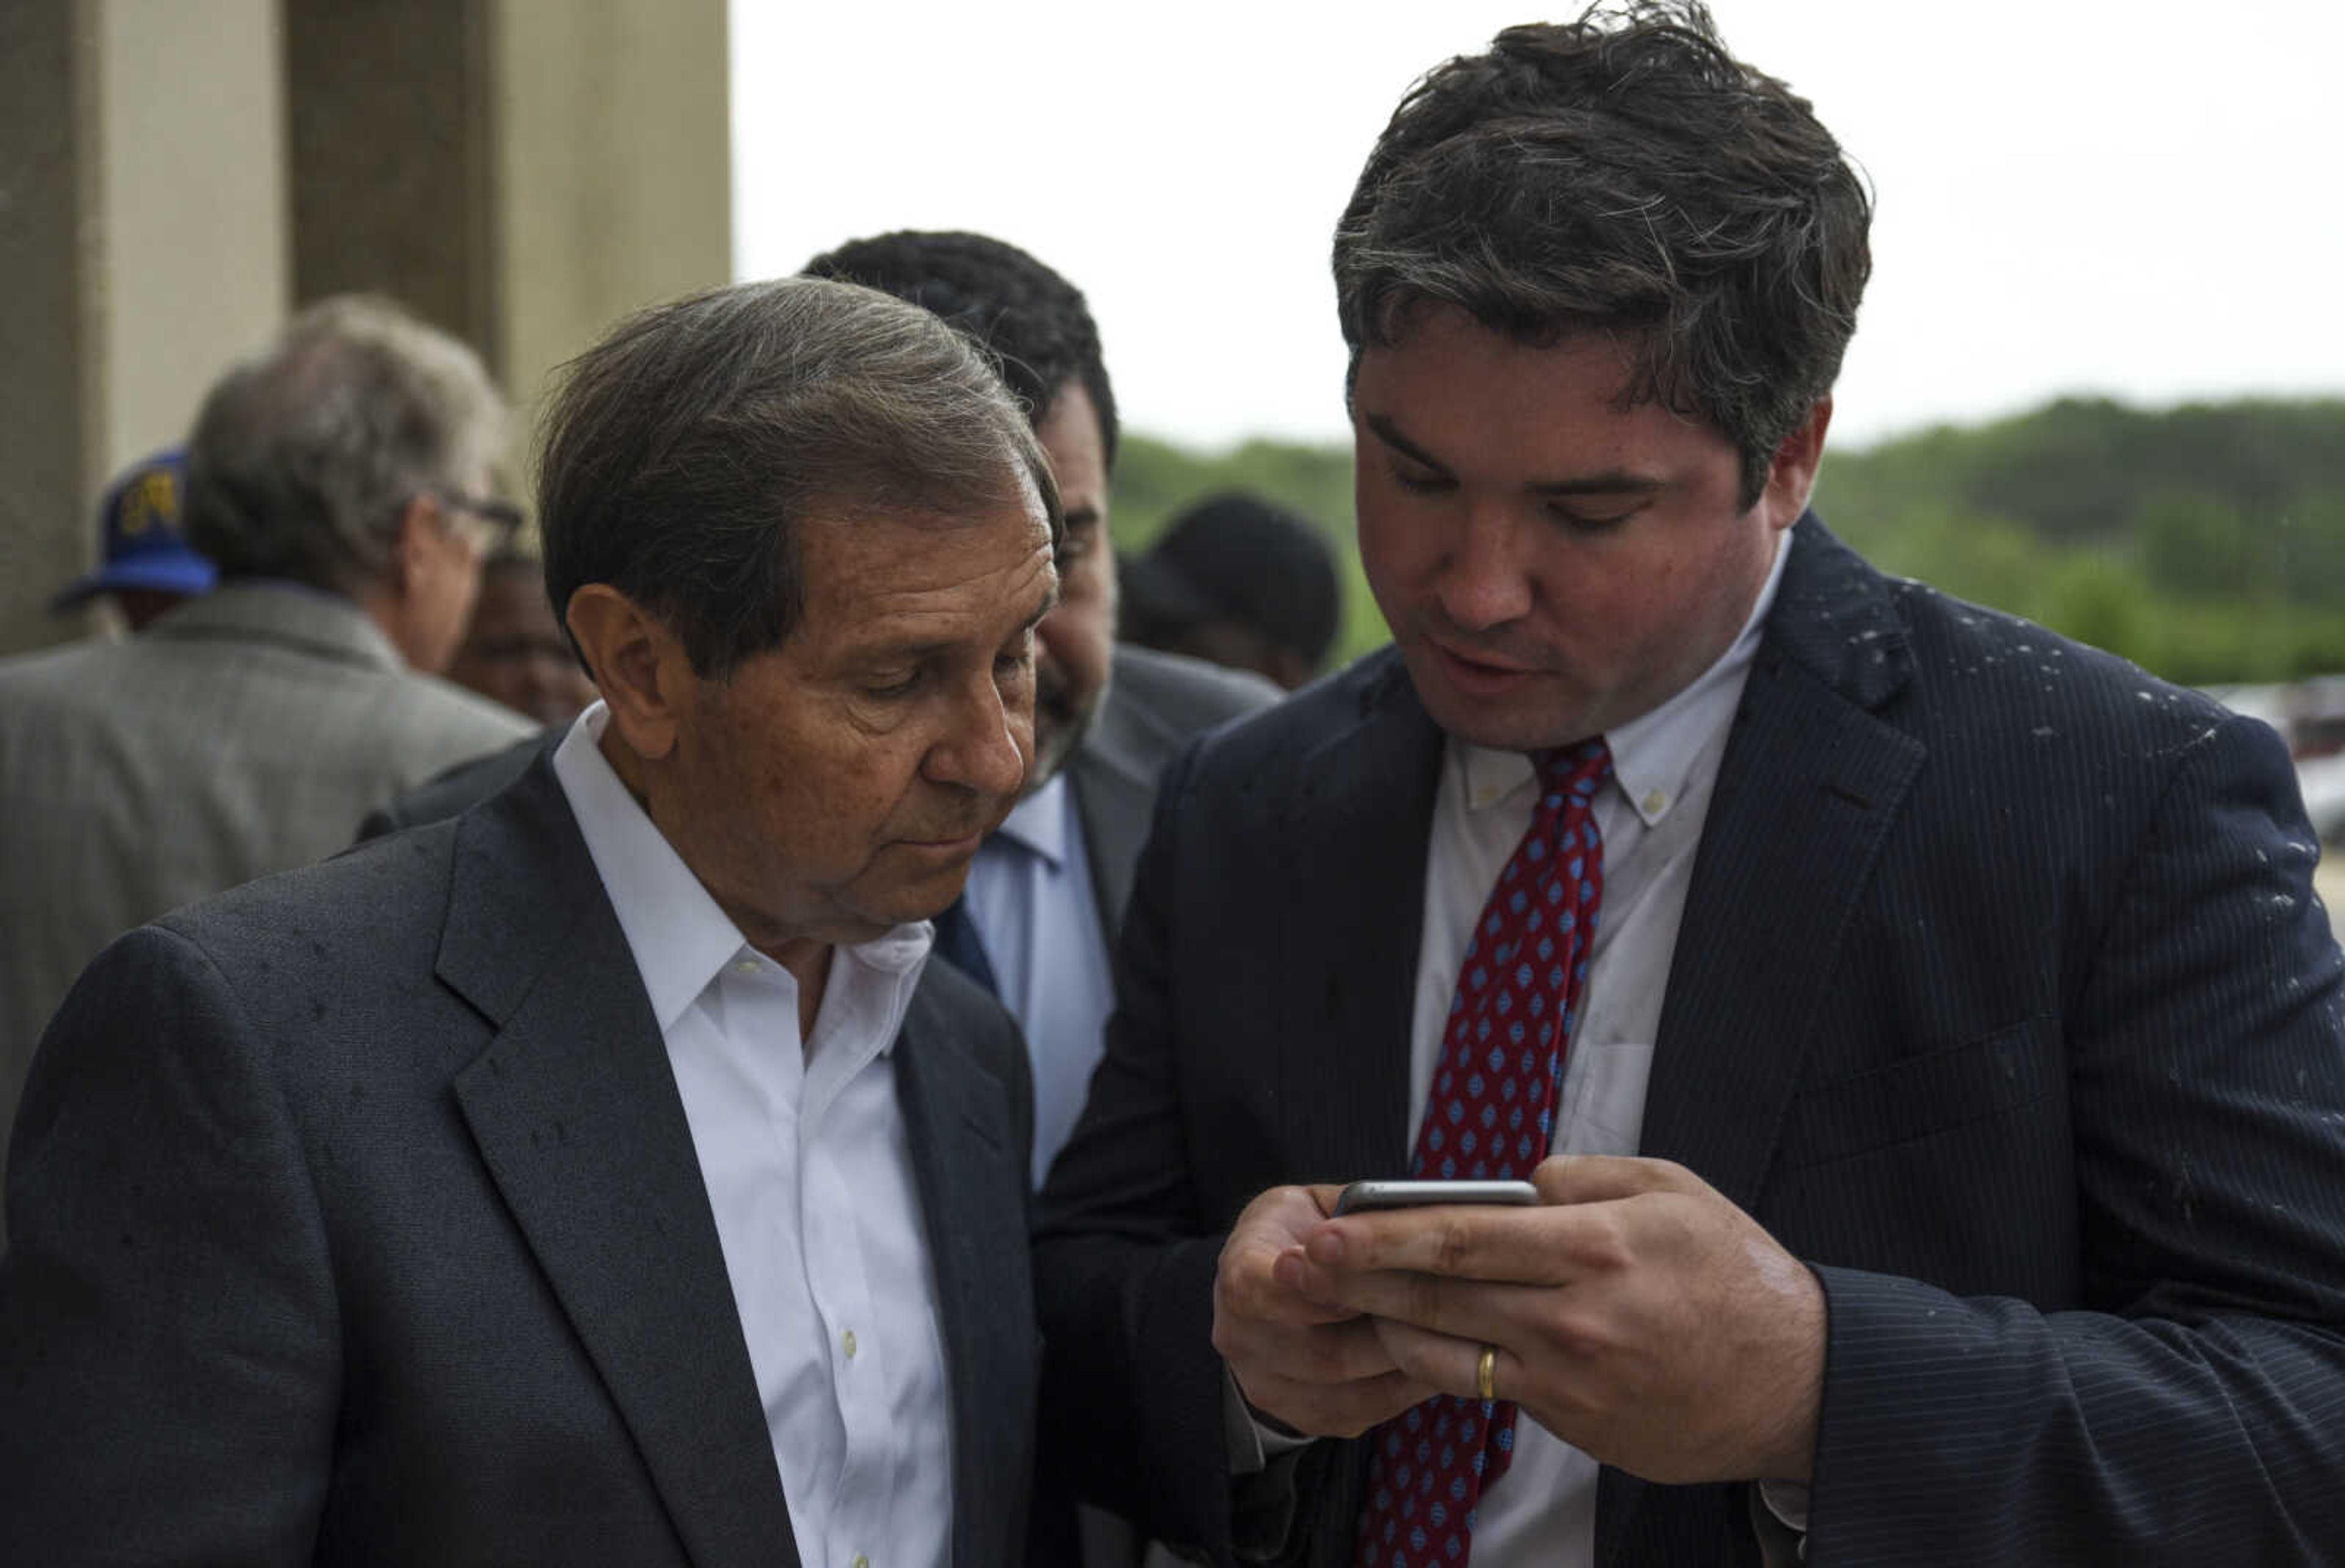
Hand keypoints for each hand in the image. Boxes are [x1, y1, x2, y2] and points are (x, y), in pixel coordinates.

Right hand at [1212, 1184, 1435, 1438]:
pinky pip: (1361, 1412)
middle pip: (1321, 1351)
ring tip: (1449, 1339)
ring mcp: (1266, 1385)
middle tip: (1445, 1313)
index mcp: (1240, 1272)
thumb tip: (1411, 1223)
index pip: (1267, 1290)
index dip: (1326, 1288)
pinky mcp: (1301, 1416)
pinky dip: (1403, 1391)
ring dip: (1403, 1365)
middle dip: (1387, 1331)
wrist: (1270, 1284)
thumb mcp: (1316, 1205)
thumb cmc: (1304, 1234)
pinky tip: (1434, 1362)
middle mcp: (1240, 1337)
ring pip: (1347, 1389)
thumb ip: (1352, 1215)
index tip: (1380, 1274)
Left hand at [1273, 1155, 1824, 1484]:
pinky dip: (1446, 1363)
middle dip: (1363, 1282)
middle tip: (1304, 1268)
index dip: (1387, 1236)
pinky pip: (1490, 1388)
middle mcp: (1573, 1317)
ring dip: (1387, 1328)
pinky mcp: (1573, 1423)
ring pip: (1449, 1353)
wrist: (1796, 1382)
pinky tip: (1417, 1341)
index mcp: (1594, 1248)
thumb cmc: (1736, 1275)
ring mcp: (1569, 1380)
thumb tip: (1521, 1180)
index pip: (1464, 1238)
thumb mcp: (1673, 1191)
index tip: (1333, 1229)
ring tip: (1342, 1303)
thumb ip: (1586, 1177)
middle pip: (1441, 1298)